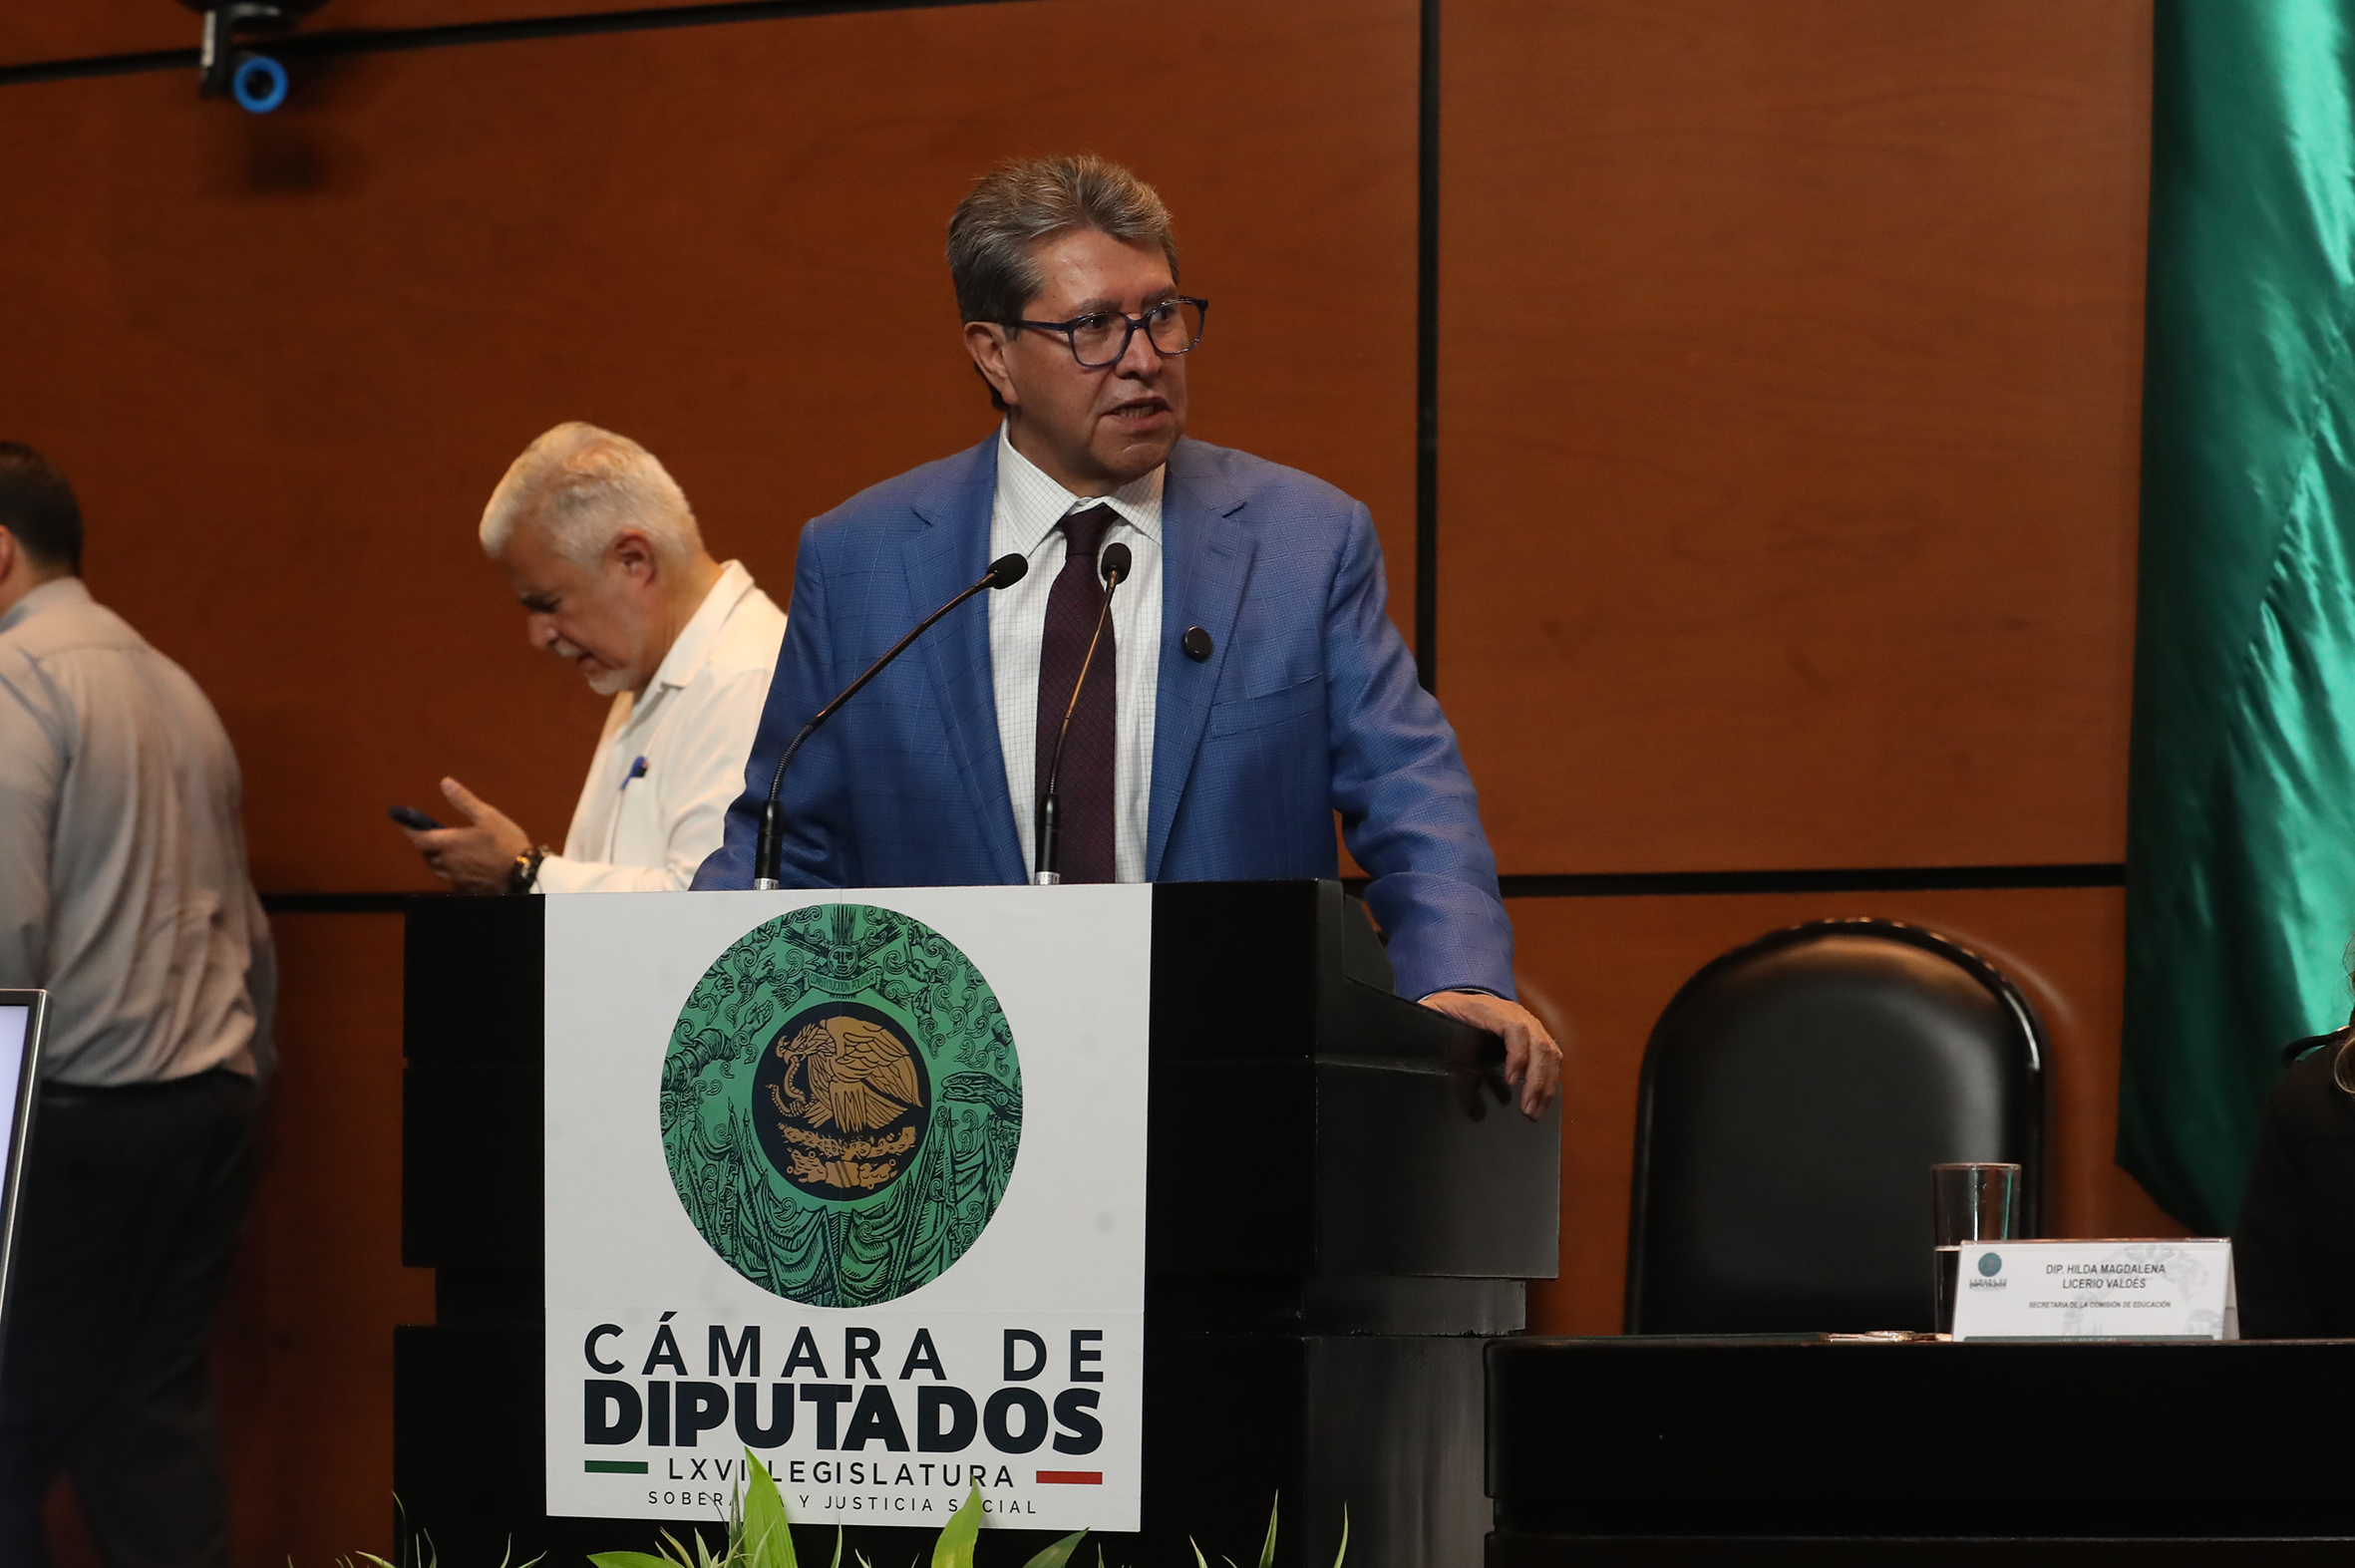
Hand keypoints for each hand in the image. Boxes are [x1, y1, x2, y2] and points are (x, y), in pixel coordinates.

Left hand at [402, 777, 532, 894]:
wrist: (524, 872)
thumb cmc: (506, 842)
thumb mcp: (487, 815)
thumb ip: (463, 800)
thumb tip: (445, 783)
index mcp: (450, 844)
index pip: (419, 839)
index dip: (410, 831)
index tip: (406, 824)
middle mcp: (448, 863)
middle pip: (427, 855)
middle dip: (425, 845)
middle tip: (431, 836)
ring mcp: (457, 878)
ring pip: (437, 869)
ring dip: (435, 859)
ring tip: (444, 851)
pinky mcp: (466, 889)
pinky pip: (450, 880)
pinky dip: (449, 871)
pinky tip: (461, 867)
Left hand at [1419, 990, 1562, 1120]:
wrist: (1456, 998)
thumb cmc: (1446, 1010)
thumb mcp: (1435, 1017)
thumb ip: (1434, 1035)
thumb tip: (1427, 1057)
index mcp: (1489, 1009)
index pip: (1514, 1028)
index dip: (1517, 1054)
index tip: (1512, 1080)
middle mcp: (1514, 1014)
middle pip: (1539, 1044)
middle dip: (1537, 1080)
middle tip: (1528, 1109)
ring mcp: (1527, 1024)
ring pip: (1550, 1052)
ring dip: (1546, 1085)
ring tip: (1535, 1112)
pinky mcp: (1533, 1036)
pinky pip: (1550, 1057)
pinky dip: (1548, 1081)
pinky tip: (1539, 1102)